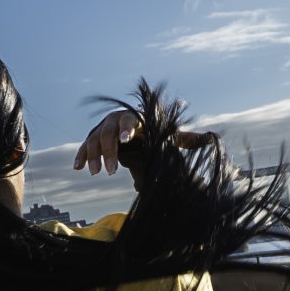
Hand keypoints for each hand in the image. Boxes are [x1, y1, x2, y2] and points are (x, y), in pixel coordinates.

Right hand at [72, 111, 218, 173]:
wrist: (135, 129)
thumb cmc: (153, 132)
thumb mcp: (169, 134)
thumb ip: (187, 138)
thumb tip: (210, 139)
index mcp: (134, 117)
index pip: (128, 120)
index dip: (126, 129)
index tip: (127, 141)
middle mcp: (115, 120)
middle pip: (108, 132)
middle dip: (109, 151)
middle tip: (112, 172)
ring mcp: (102, 129)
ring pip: (94, 140)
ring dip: (94, 156)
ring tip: (96, 173)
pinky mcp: (93, 139)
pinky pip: (85, 146)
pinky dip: (81, 156)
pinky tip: (78, 168)